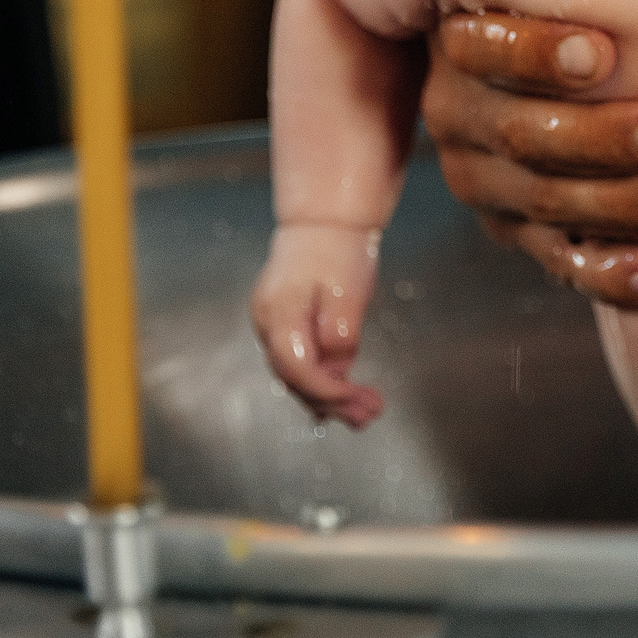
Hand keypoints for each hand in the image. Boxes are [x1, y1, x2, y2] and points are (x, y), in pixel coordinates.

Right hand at [249, 222, 385, 427]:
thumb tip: (335, 369)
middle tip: (369, 415)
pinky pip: (299, 361)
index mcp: (279, 314)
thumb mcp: (348, 290)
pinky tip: (345, 397)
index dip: (325, 389)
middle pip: (294, 377)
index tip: (356, 399)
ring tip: (366, 413)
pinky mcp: (284, 325)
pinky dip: (322, 380)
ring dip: (329, 396)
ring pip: (296, 373)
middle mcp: (267, 324)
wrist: (322, 221)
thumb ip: (340, 332)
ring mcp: (271, 325)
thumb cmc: (337, 250)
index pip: (295, 367)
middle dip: (332, 401)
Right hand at [420, 13, 637, 309]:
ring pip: (544, 202)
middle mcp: (462, 110)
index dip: (535, 51)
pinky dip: (614, 272)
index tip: (606, 48)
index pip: (476, 49)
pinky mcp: (533, 231)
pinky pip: (564, 261)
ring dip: (622, 206)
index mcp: (463, 31)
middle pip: (517, 134)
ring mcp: (494, 178)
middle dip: (601, 136)